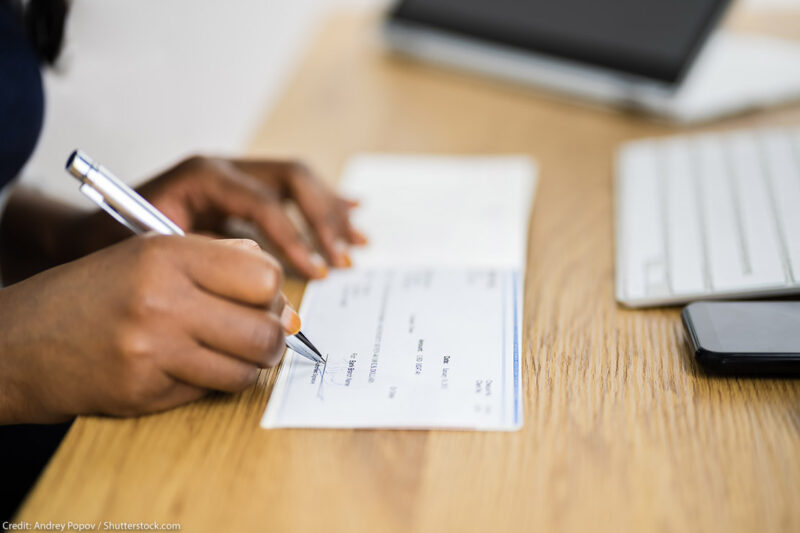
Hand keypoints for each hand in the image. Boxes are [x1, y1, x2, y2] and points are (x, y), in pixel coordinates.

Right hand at [0, 235, 294, 422]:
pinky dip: (212, 382)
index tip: (262, 298)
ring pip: (247, 369)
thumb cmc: (93, 293)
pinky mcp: (145, 393)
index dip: (272, 290)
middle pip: (266, 329)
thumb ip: (218, 261)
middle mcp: (162, 301)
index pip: (264, 276)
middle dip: (272, 335)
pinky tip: (189, 367)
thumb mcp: (150, 254)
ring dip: (248, 364)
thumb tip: (281, 294)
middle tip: (257, 333)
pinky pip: (212, 391)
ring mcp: (153, 352)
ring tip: (228, 351)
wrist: (18, 342)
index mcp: (167, 255)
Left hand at [132, 156, 365, 277]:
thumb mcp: (155, 251)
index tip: (313, 272)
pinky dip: (323, 204)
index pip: (266, 201)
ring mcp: (237, 175)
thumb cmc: (116, 243)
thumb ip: (206, 259)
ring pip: (299, 182)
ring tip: (356, 243)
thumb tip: (258, 283)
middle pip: (293, 179)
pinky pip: (292, 191)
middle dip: (322, 219)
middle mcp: (226, 168)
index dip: (294, 238)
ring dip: (331, 211)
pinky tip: (352, 213)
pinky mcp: (244, 191)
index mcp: (204, 176)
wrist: (91, 229)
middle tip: (340, 259)